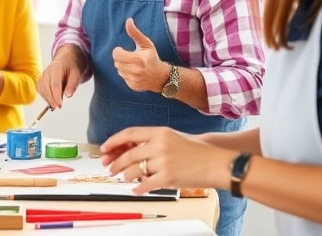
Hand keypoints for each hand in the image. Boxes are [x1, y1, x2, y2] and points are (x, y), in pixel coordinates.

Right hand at [36, 45, 82, 108]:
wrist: (66, 59)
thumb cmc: (72, 67)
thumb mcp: (77, 74)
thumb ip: (72, 84)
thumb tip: (68, 96)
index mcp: (56, 68)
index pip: (54, 84)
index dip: (56, 96)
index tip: (60, 105)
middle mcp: (47, 71)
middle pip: (46, 88)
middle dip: (51, 99)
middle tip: (58, 107)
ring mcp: (43, 75)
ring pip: (42, 89)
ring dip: (48, 98)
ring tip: (56, 105)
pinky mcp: (41, 79)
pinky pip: (40, 89)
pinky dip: (45, 96)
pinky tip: (51, 100)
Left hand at [100, 126, 234, 193]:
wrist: (217, 162)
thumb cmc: (197, 150)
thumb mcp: (173, 137)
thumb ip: (153, 141)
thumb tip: (130, 148)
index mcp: (159, 132)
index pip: (129, 134)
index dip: (114, 141)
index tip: (104, 148)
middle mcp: (159, 145)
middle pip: (128, 154)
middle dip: (115, 162)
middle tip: (109, 168)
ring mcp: (163, 162)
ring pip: (134, 170)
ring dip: (125, 175)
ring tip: (123, 178)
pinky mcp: (168, 177)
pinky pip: (146, 184)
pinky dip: (137, 188)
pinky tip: (134, 189)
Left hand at [111, 18, 167, 92]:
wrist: (161, 77)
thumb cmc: (152, 58)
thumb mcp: (146, 44)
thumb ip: (135, 33)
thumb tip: (128, 20)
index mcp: (139, 59)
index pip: (117, 55)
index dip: (117, 51)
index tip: (122, 50)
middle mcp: (136, 70)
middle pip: (116, 62)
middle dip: (121, 59)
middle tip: (129, 57)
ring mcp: (135, 79)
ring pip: (118, 70)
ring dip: (123, 66)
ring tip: (133, 65)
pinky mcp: (133, 86)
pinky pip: (123, 78)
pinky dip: (127, 74)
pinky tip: (135, 72)